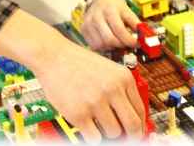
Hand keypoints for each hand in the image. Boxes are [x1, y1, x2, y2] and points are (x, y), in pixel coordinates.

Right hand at [0, 9, 143, 141]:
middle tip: (126, 138)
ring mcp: (96, 102)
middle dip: (131, 136)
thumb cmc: (78, 63)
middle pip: (133, 126)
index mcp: (123, 77)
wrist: (52, 55)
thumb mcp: (108, 70)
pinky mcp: (79, 114)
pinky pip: (95, 138)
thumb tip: (132, 120)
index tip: (136, 132)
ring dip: (107, 133)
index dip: (140, 126)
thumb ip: (121, 91)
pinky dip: (92, 136)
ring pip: (114, 133)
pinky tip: (87, 125)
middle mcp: (112, 89)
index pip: (141, 110)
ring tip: (97, 122)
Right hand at [81, 0, 139, 50]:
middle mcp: (97, 17)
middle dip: (120, 45)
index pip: (119, 30)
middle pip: (109, 40)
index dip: (130, 40)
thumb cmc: (114, 6)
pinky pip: (93, 46)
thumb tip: (145, 37)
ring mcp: (88, 24)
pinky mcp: (83, 30)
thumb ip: (136, 24)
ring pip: (100, 45)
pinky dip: (103, 48)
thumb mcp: (127, 11)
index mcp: (109, 10)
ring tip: (117, 42)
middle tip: (126, 44)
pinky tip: (108, 42)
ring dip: (111, 48)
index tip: (136, 44)